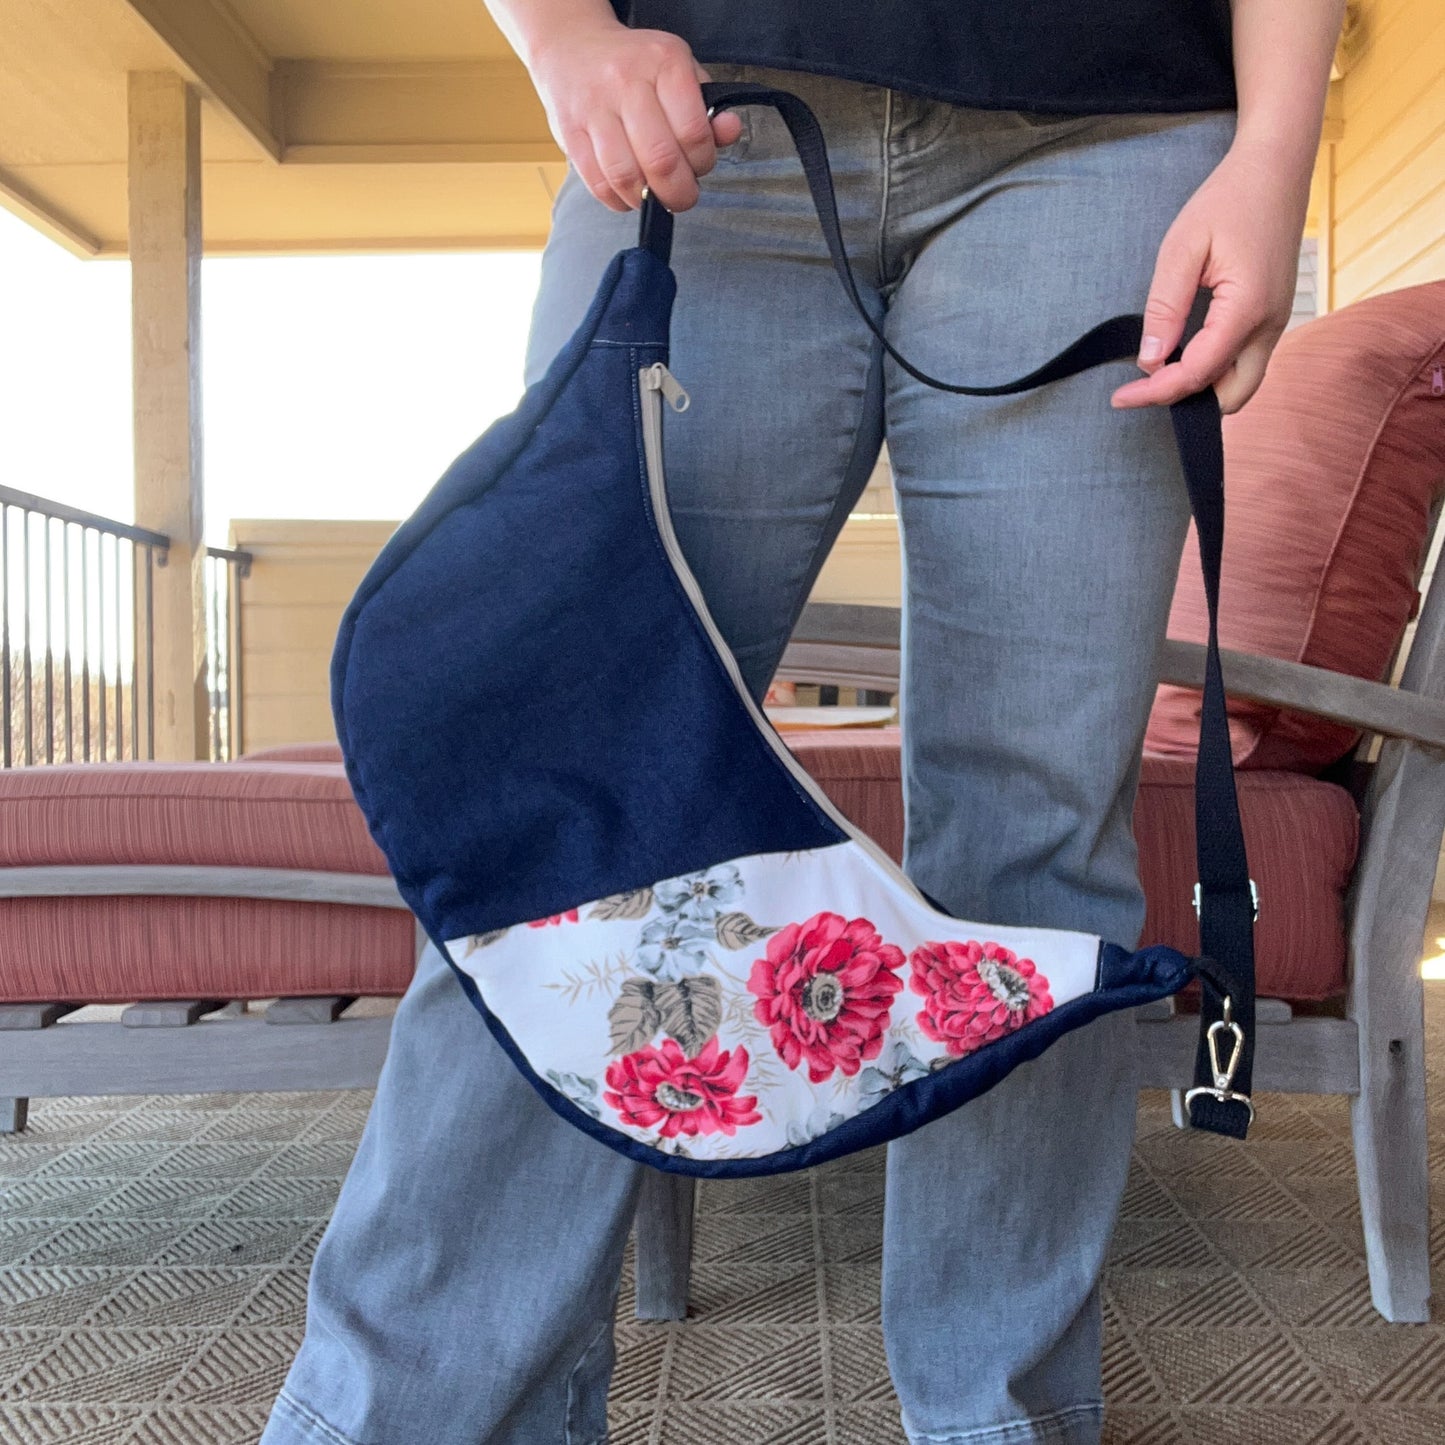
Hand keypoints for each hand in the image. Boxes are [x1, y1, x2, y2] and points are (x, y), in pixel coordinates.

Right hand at [528, 20, 742, 212]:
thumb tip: (729, 131)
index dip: (702, 163)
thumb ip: (706, 107)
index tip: (699, 168)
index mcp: (663, 62)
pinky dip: (618, 200)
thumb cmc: (635, 67)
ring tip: (653, 197)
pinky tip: (627, 195)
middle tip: (681, 197)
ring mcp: (594, 108)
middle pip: (660, 159)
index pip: (693, 131)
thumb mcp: (678, 72)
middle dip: (678, 192)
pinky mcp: (570, 132)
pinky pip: (597, 183)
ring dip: (646, 200)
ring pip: (626, 176)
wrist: (573, 47)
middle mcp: (626, 82)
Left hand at [1110, 141, 1310, 414]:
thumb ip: (1165, 307)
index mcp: (1247, 309)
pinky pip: (1247, 361)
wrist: (1276, 167)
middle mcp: (1270, 324)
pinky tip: (1183, 357)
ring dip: (1203, 389)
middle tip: (1140, 390)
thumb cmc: (1228, 199)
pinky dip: (1216, 371)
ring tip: (1158, 376)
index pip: (1197, 373)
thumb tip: (1150, 359)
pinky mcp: (1274, 314)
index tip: (1120, 397)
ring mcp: (1277, 321)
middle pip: (1231, 396)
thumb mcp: (1183, 248)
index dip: (1156, 392)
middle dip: (1185, 401)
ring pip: (1243, 383)